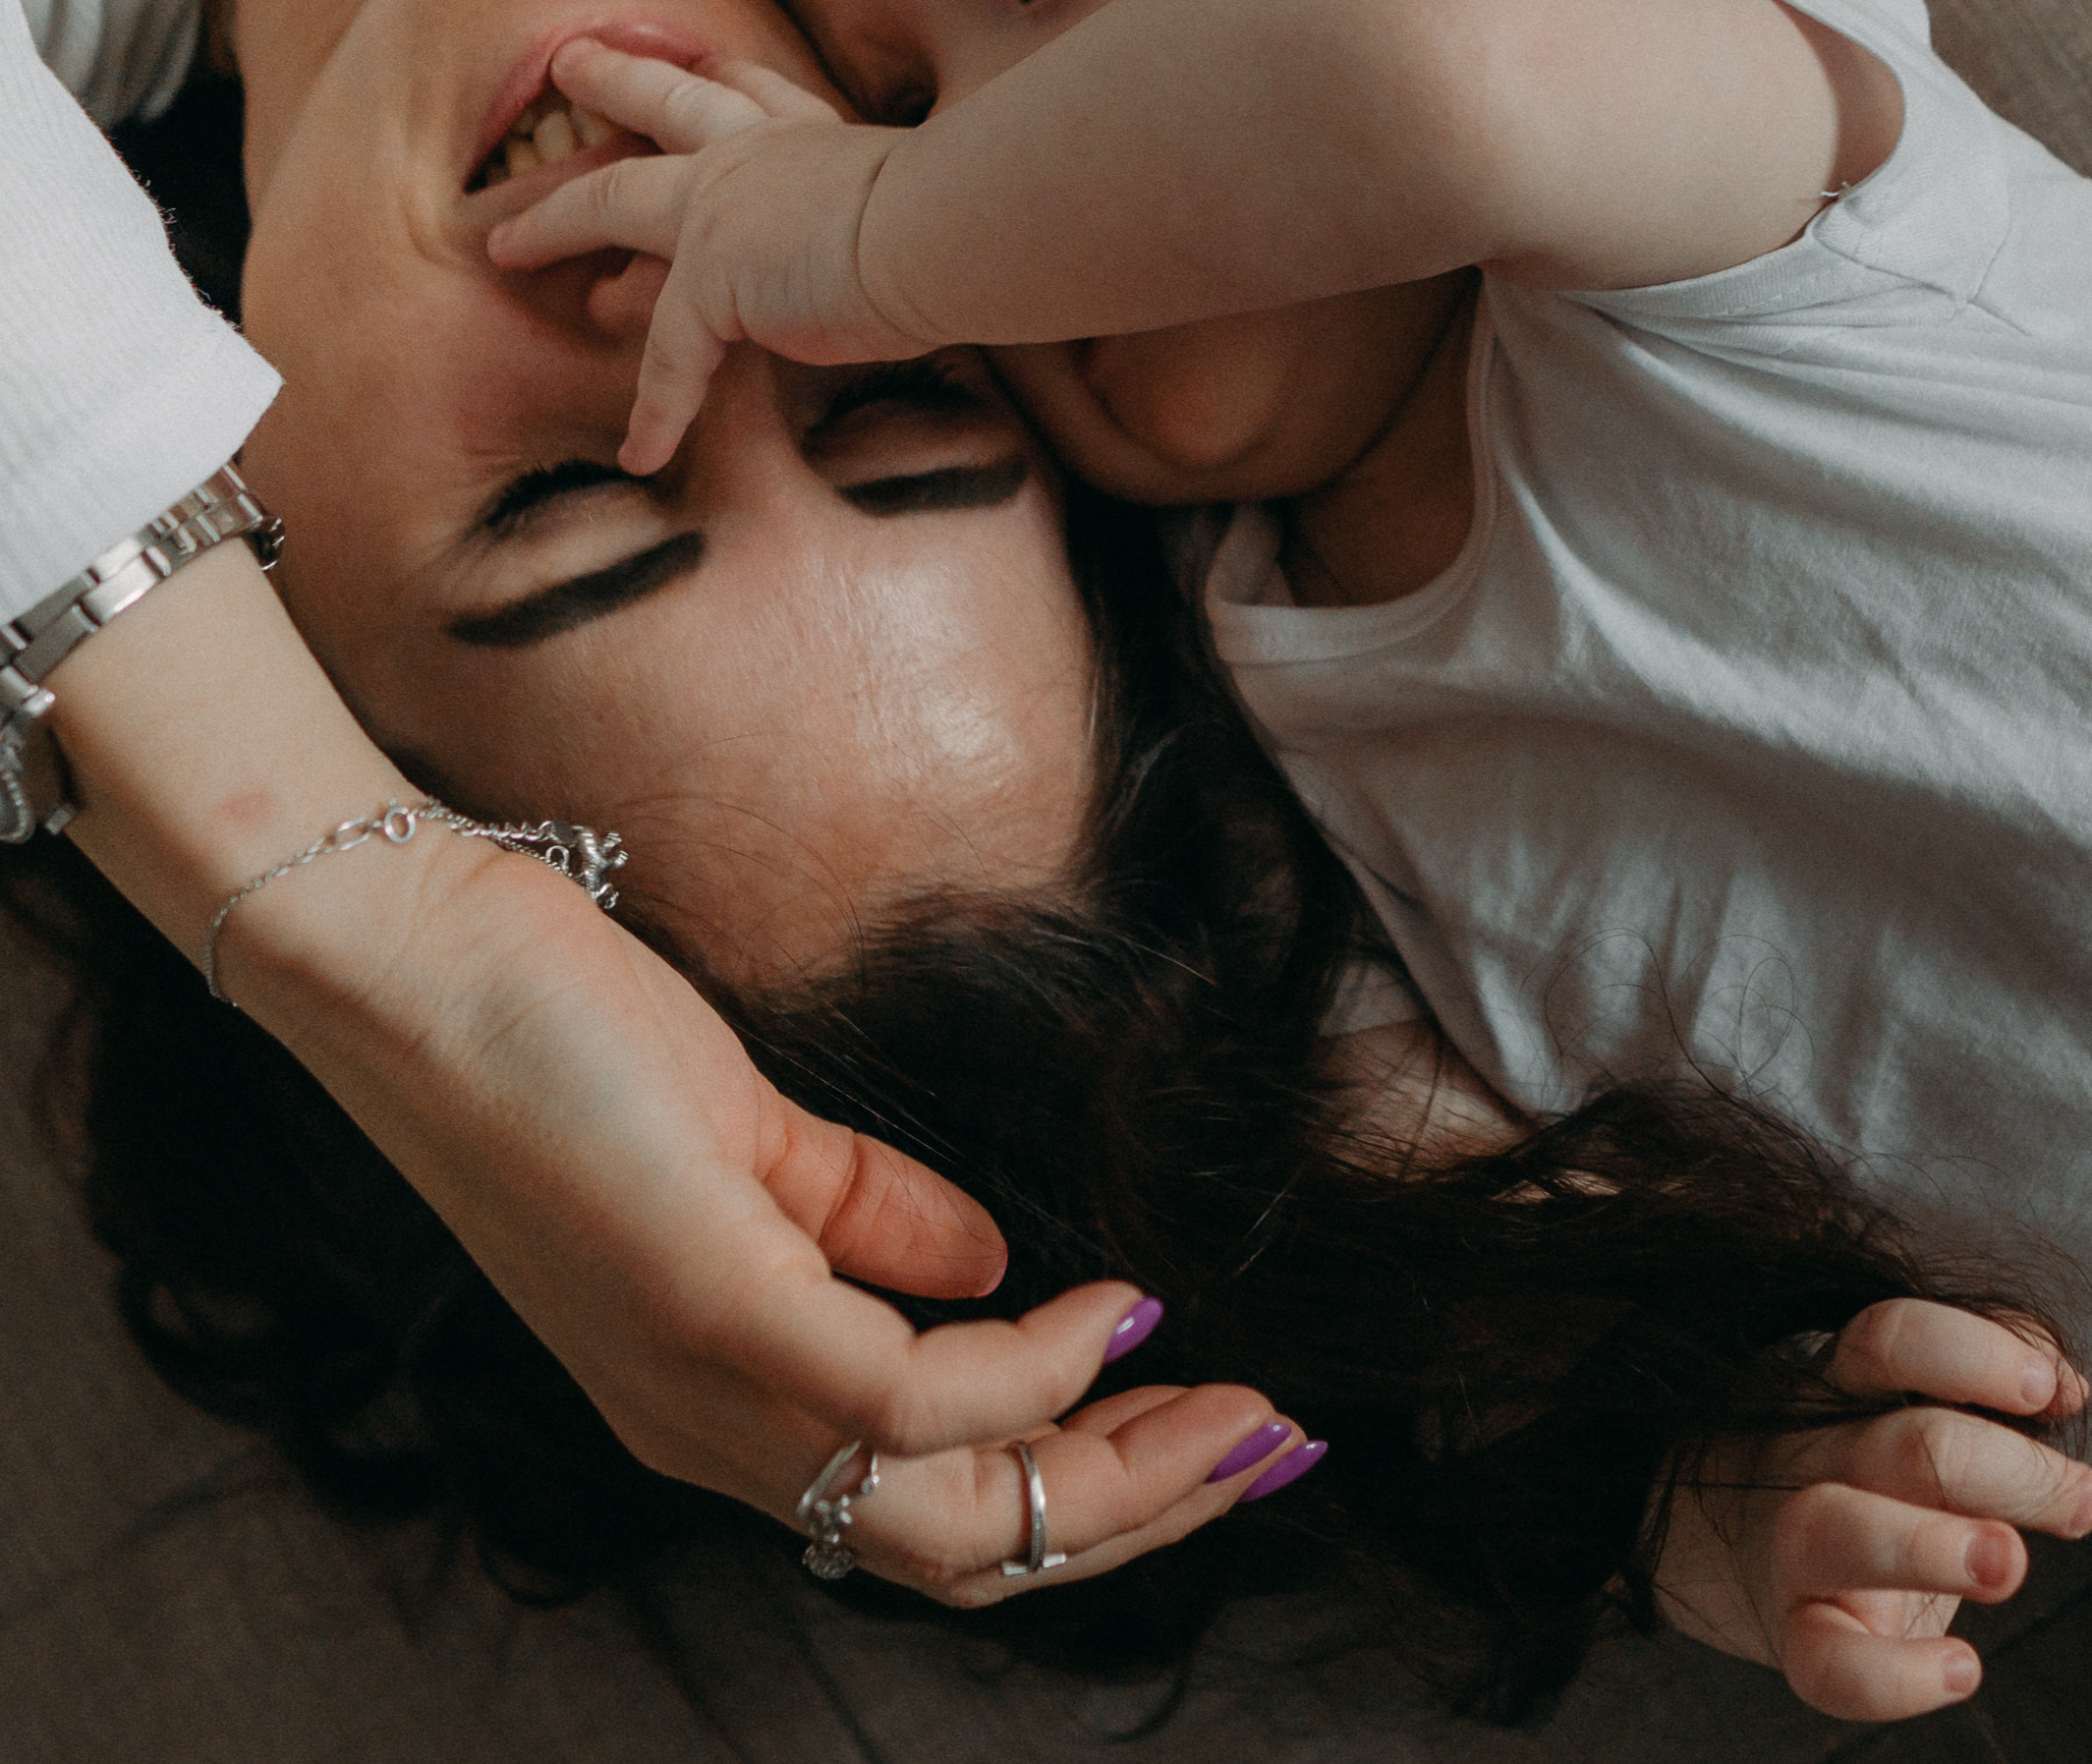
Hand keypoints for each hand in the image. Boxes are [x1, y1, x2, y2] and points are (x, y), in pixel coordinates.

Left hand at [232, 827, 1311, 1605]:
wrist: (407, 960)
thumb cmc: (550, 1028)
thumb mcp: (741, 1133)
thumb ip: (864, 1213)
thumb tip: (990, 1263)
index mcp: (715, 1395)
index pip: (922, 1507)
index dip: (1078, 1490)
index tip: (1206, 1422)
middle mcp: (712, 1428)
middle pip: (961, 1547)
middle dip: (1138, 1511)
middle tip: (1268, 1449)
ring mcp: (710, 1383)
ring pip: (952, 1511)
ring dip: (1120, 1467)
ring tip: (1232, 1407)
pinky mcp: (714, 1303)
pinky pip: (910, 1394)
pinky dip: (1032, 1368)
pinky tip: (1108, 1306)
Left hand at [488, 38, 929, 462]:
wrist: (948, 225)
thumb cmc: (969, 212)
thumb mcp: (933, 200)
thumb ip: (909, 219)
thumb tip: (942, 249)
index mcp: (818, 136)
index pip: (758, 93)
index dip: (724, 76)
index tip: (700, 61)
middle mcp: (761, 154)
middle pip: (667, 103)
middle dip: (616, 81)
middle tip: (571, 64)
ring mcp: (722, 208)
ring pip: (612, 201)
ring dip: (554, 221)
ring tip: (505, 246)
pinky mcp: (711, 280)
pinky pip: (669, 359)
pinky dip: (657, 411)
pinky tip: (640, 452)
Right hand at [1651, 1298, 2091, 1718]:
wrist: (1735, 1541)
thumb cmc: (1856, 1468)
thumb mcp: (1903, 1403)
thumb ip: (1981, 1373)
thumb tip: (2064, 1381)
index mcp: (1838, 1386)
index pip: (1890, 1340)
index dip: (1974, 1355)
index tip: (2051, 1389)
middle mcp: (1809, 1455)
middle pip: (1902, 1446)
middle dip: (2008, 1470)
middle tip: (2081, 1499)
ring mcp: (1791, 1548)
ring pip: (1841, 1534)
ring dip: (1934, 1548)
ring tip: (2009, 1563)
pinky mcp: (1796, 1637)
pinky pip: (1829, 1666)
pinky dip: (1897, 1678)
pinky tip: (1963, 1669)